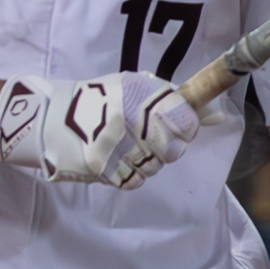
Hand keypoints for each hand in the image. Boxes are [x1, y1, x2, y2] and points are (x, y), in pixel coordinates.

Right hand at [0, 71, 202, 187]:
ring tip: (125, 146)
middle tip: (146, 137)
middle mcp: (128, 118)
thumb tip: (217, 114)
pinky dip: (128, 173)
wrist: (52, 119)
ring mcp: (114, 145)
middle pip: (173, 150)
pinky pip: (134, 181)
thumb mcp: (136, 87)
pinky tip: (115, 159)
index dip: (184, 126)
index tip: (176, 125)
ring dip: (145, 161)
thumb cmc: (100, 100)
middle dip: (165, 147)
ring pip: (154, 168)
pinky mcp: (102, 168)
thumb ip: (175, 100)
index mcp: (139, 93)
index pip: (186, 120)